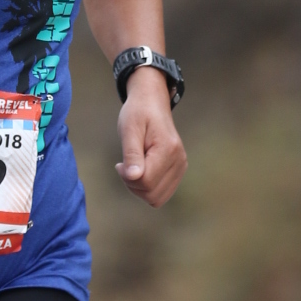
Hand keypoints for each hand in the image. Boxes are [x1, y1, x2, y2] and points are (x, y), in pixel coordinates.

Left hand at [117, 66, 186, 206]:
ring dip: (139, 188)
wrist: (152, 103)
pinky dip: (148, 187)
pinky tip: (142, 171)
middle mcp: (179, 160)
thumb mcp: (129, 129)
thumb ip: (132, 154)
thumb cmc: (138, 113)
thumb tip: (134, 177)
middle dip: (132, 185)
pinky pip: (161, 194)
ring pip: (157, 198)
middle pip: (151, 194)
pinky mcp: (179, 171)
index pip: (146, 181)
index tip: (119, 164)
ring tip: (133, 168)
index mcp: (168, 149)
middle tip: (125, 166)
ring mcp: (181, 167)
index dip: (127, 178)